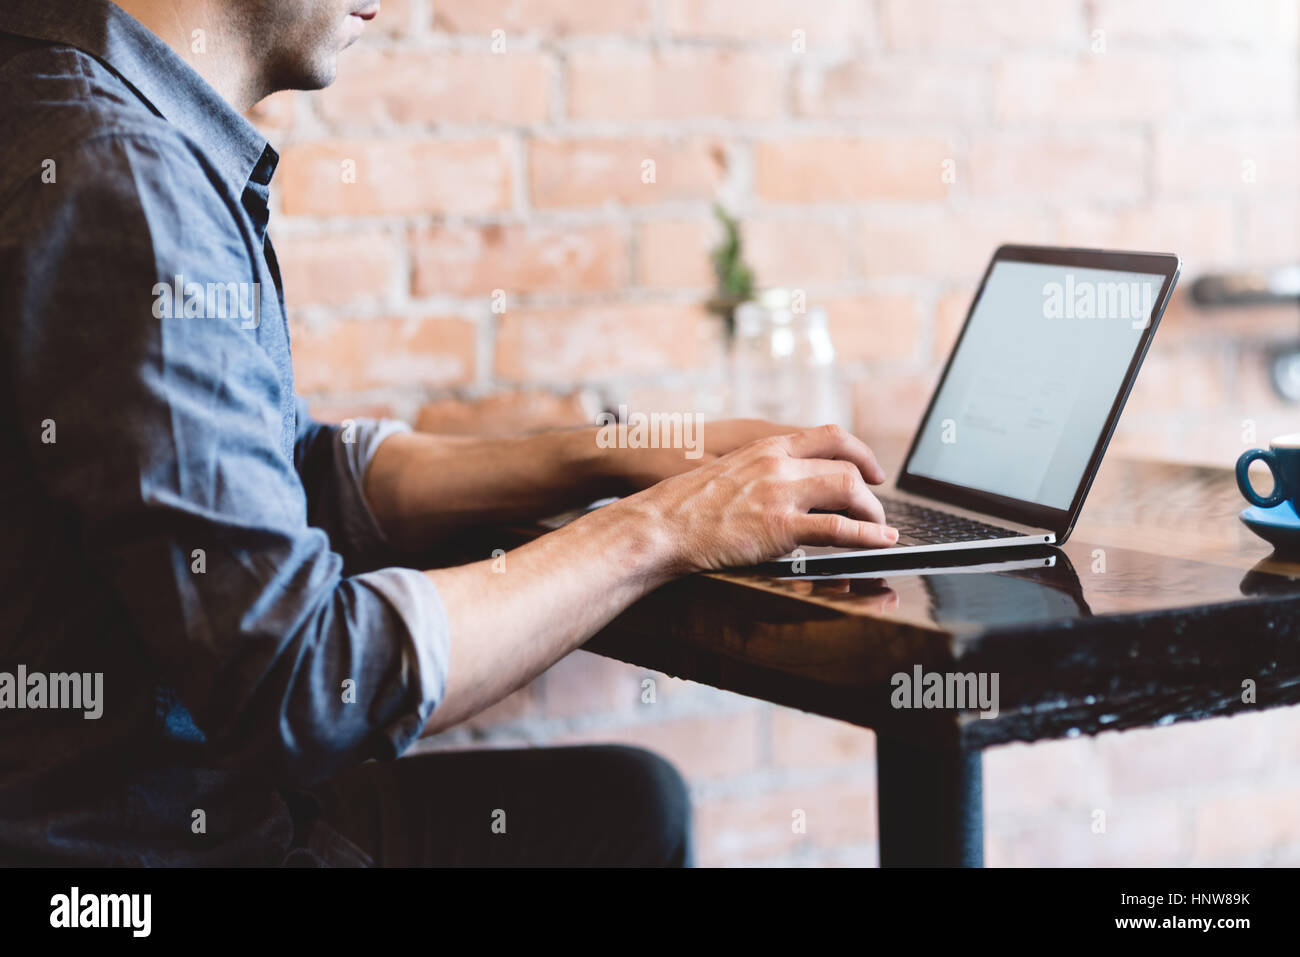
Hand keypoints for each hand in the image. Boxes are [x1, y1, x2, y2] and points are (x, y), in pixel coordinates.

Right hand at [619, 423, 897, 572]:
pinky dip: (867, 536)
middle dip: (870, 490)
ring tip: (878, 530)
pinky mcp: (779, 526)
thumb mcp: (726, 471)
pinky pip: (839, 529)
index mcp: (765, 446)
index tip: (872, 471)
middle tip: (876, 510)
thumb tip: (780, 488)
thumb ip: (758, 472)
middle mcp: (777, 463)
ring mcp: (780, 492)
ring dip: (872, 513)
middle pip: (846, 464)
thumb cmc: (682, 504)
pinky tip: (880, 543)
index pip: (829, 436)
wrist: (659, 524)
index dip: (860, 453)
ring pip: (849, 490)